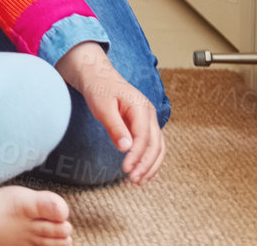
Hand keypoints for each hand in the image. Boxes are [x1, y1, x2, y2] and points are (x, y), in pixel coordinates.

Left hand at [55, 41, 164, 184]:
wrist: (98, 75)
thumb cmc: (99, 89)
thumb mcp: (103, 107)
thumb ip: (115, 127)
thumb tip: (126, 148)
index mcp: (141, 107)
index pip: (144, 136)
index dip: (137, 155)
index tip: (127, 169)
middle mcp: (149, 113)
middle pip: (155, 144)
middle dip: (146, 164)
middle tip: (133, 180)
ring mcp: (149, 119)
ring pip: (158, 146)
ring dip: (151, 165)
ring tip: (139, 181)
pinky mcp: (144, 124)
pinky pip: (153, 144)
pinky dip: (151, 159)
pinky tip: (144, 173)